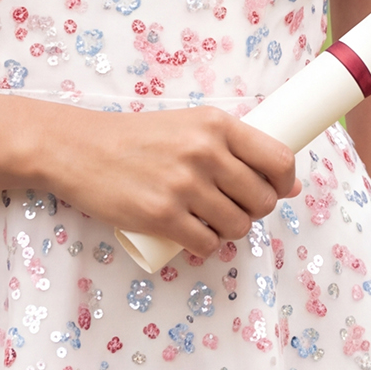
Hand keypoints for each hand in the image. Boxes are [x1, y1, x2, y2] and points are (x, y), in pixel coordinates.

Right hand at [38, 105, 299, 258]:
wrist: (78, 149)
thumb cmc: (136, 138)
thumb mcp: (189, 127)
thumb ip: (236, 149)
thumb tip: (291, 187)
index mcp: (216, 124)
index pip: (279, 160)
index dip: (284, 183)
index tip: (274, 190)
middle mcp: (205, 152)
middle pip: (262, 199)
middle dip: (254, 210)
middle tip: (233, 207)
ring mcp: (184, 186)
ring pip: (238, 226)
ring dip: (230, 230)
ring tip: (209, 220)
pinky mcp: (162, 216)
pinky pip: (207, 243)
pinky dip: (206, 245)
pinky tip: (193, 234)